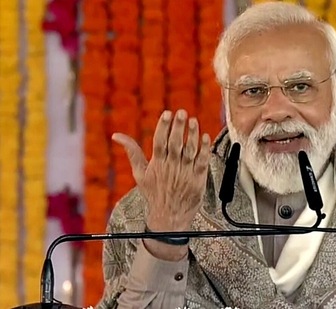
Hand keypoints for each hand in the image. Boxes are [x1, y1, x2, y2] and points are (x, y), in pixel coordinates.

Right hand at [112, 109, 210, 259]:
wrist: (169, 217)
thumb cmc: (154, 193)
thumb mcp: (140, 174)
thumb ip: (132, 152)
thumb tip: (116, 136)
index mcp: (157, 164)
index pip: (160, 141)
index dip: (163, 127)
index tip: (167, 113)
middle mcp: (171, 167)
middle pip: (175, 143)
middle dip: (178, 127)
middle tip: (182, 112)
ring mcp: (185, 172)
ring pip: (190, 150)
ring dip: (192, 135)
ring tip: (193, 121)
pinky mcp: (198, 179)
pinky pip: (202, 161)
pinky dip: (204, 149)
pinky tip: (205, 137)